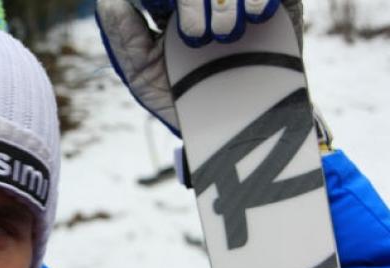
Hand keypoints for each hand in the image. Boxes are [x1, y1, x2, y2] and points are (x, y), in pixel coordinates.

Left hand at [96, 0, 302, 135]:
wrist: (229, 130)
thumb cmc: (180, 100)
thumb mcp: (142, 73)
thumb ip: (122, 34)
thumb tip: (111, 0)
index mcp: (169, 2)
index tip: (165, 19)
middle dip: (191, 0)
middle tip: (195, 34)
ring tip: (224, 34)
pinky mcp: (280, 3)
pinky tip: (254, 19)